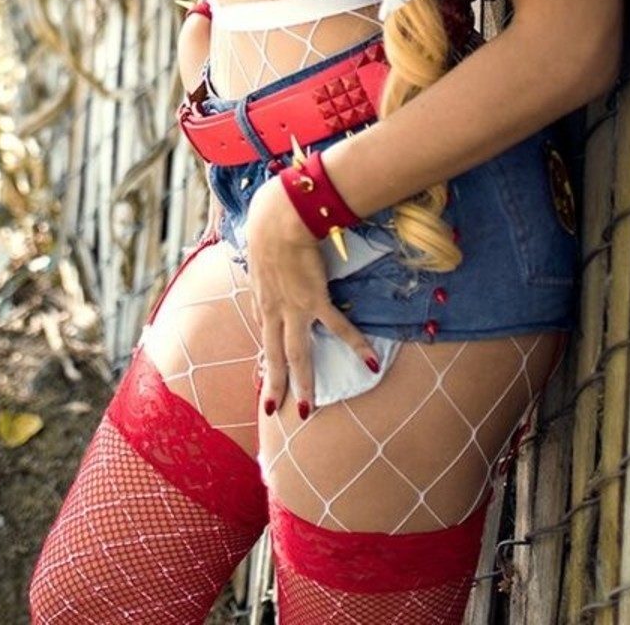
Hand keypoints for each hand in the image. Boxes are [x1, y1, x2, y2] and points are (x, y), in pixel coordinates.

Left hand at [244, 173, 378, 417]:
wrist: (279, 218)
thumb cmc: (268, 222)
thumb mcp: (258, 244)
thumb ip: (265, 255)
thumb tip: (266, 247)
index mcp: (262, 295)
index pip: (264, 330)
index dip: (267, 350)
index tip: (268, 366)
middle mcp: (273, 308)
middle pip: (273, 354)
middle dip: (274, 384)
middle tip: (275, 411)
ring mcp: (294, 307)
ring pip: (296, 354)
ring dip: (302, 382)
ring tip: (308, 409)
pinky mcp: (315, 299)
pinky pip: (338, 328)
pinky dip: (356, 345)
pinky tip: (371, 363)